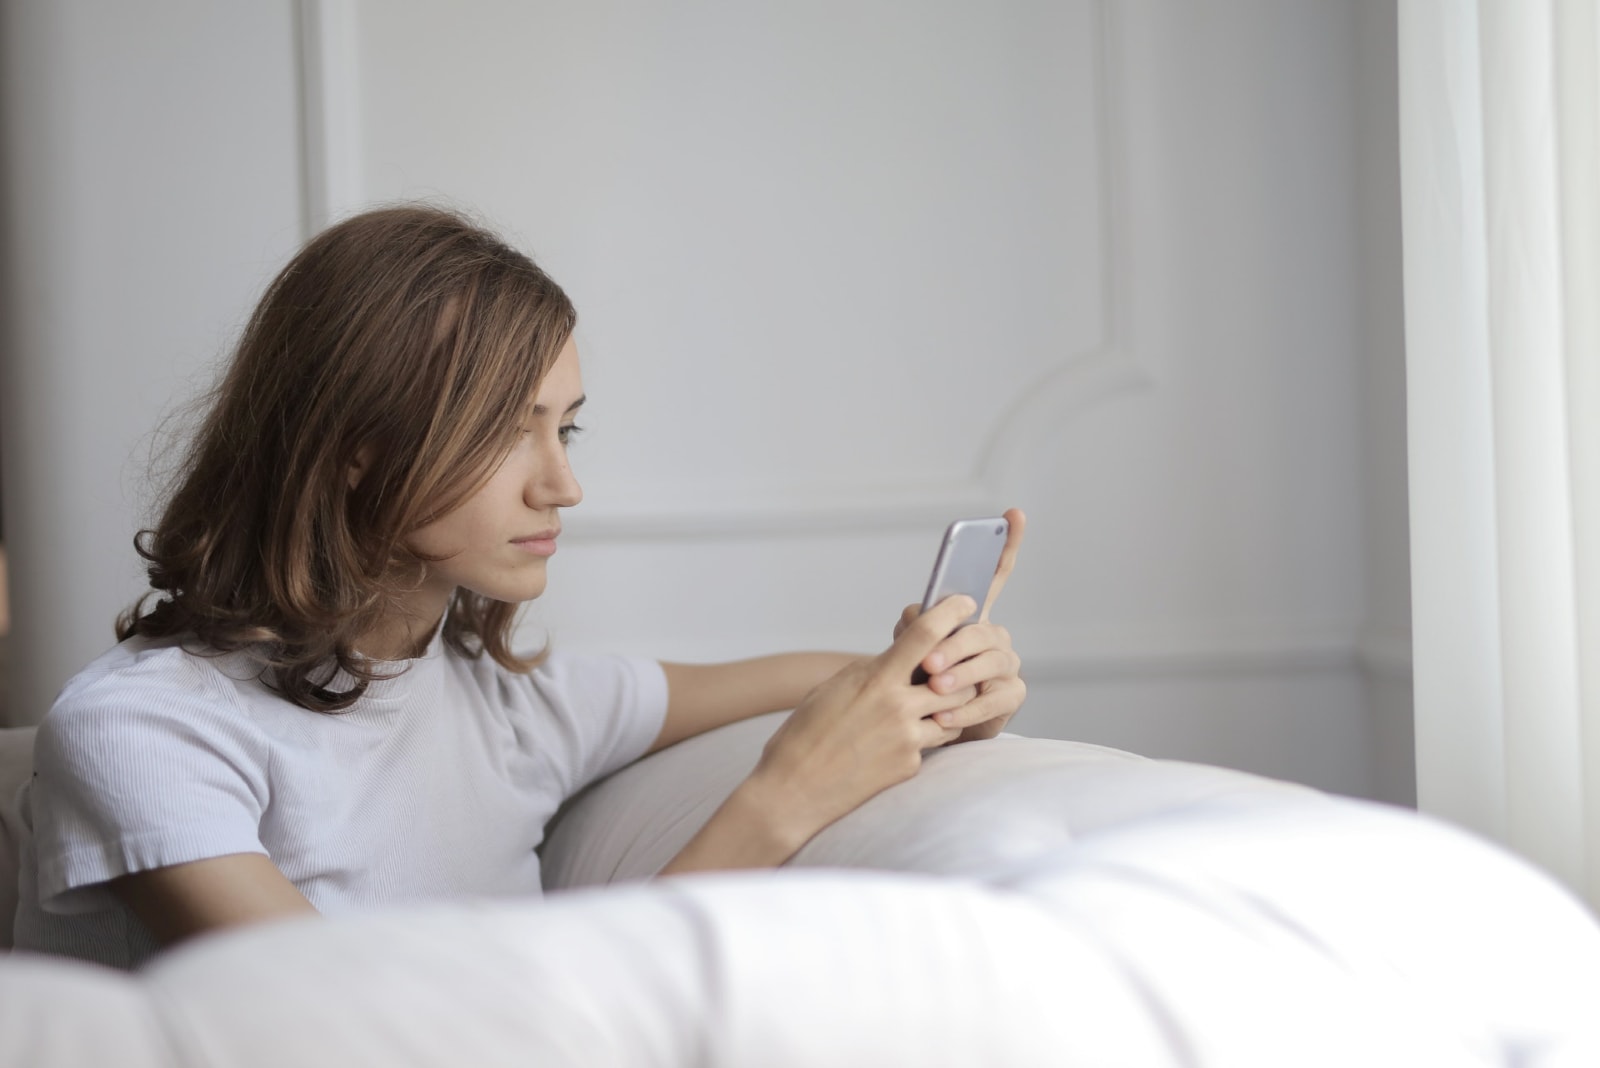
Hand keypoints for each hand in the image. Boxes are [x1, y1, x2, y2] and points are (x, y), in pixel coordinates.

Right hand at [745, 594, 983, 846]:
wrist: (792, 791)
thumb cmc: (802, 737)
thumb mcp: (833, 689)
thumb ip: (870, 674)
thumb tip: (895, 665)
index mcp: (875, 679)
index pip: (925, 635)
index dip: (950, 613)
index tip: (965, 601)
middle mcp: (898, 706)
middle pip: (954, 678)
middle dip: (958, 673)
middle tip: (952, 671)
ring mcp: (907, 738)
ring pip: (952, 714)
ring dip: (947, 709)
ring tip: (926, 710)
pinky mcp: (909, 766)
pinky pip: (931, 745)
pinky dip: (922, 740)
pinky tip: (894, 745)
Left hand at [895, 507, 1027, 742]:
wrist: (924, 724)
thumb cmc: (916, 679)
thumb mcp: (907, 648)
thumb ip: (912, 626)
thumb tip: (918, 618)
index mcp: (973, 616)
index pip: (994, 575)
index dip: (1006, 545)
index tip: (1013, 514)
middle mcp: (996, 635)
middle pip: (982, 630)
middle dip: (953, 645)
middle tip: (927, 662)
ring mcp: (1007, 665)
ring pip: (990, 663)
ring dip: (960, 675)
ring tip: (934, 687)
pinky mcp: (1011, 696)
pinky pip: (992, 700)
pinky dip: (965, 709)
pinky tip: (942, 717)